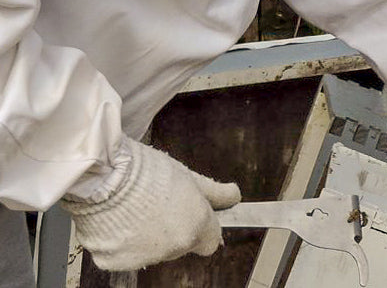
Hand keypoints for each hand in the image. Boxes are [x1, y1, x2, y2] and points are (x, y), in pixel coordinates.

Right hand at [60, 138, 241, 271]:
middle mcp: (172, 248)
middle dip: (175, 227)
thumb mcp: (189, 176)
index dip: (204, 227)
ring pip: (153, 251)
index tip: (196, 215)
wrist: (104, 177)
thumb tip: (234, 196)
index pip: (211, 242)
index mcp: (195, 226)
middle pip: (181, 244)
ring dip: (149, 236)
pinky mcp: (114, 263)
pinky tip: (120, 219)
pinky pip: (125, 254)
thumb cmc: (146, 172)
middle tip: (161, 203)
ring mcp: (143, 258)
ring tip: (137, 207)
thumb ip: (215, 192)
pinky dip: (123, 242)